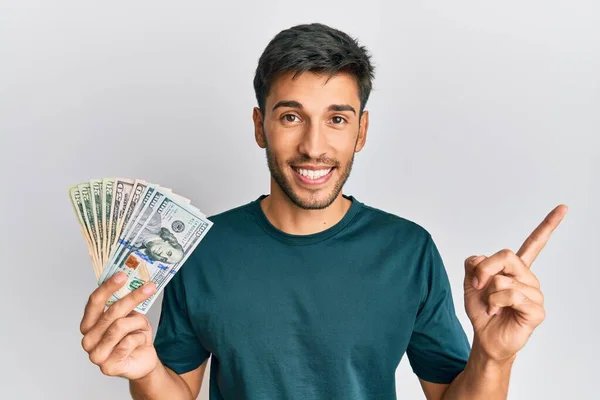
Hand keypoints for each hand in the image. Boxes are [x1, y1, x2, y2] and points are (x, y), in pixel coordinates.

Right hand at [80, 272, 157, 379]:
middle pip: (111, 312)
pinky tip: (140, 343)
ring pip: (121, 325)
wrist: (143, 361)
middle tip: (149, 286)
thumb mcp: (130, 316)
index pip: (94, 301)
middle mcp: (88, 340)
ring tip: (143, 326)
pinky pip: (129, 341)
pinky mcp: (108, 367)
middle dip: (133, 297)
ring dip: (139, 323)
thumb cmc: (134, 337)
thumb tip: (133, 280)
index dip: (108, 287)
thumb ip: (124, 304)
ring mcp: (96, 355)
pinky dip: (140, 338)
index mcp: (89, 325)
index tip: (122, 275)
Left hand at [463, 204, 567, 362]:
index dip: (548, 225)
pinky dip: (495, 304)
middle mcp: (529, 278)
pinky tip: (499, 313)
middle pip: (506, 255)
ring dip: (488, 294)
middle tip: (478, 285)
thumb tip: (482, 259)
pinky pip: (510, 295)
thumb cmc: (482, 310)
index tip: (563, 207)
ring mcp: (535, 293)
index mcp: (516, 269)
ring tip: (493, 306)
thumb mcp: (470, 281)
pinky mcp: (536, 310)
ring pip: (503, 279)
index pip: (535, 243)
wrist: (484, 336)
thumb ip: (474, 264)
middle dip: (483, 270)